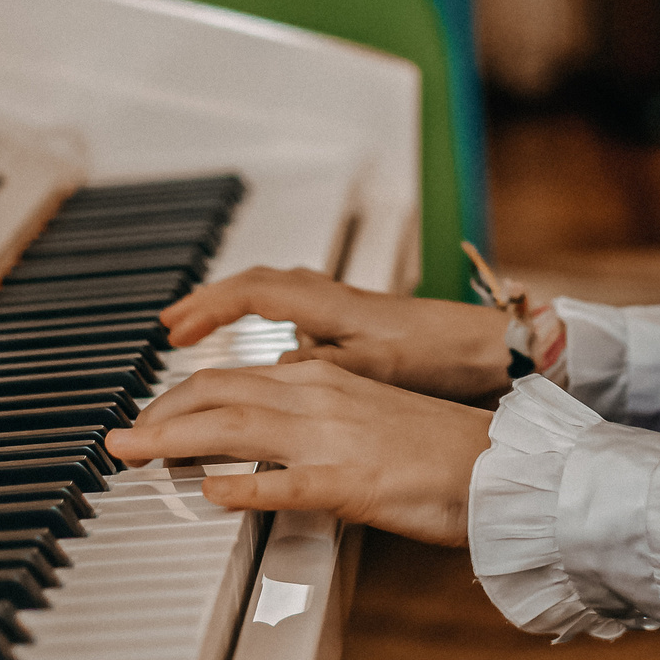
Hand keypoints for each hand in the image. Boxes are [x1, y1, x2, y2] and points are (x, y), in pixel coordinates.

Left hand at [108, 360, 492, 545]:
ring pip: (235, 426)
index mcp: (322, 379)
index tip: (147, 422)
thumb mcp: (363, 417)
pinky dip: (242, 486)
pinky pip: (286, 482)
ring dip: (174, 441)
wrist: (496, 462)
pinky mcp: (351, 482)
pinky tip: (211, 494)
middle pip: (218, 394)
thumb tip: (268, 438)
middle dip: (158, 416)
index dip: (177, 399)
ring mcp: (333, 438)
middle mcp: (319, 397)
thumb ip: (313, 419)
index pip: (230, 379)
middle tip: (120, 443)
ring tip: (135, 456)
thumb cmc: (436, 448)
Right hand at [161, 266, 512, 400]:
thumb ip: (320, 371)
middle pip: (255, 286)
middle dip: (209, 303)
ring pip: (275, 295)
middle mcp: (332, 299)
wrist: (487, 349)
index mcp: (330, 304)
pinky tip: (265, 353)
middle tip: (172, 326)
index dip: (209, 309)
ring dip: (235, 308)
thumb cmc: (439, 356)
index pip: (252, 292)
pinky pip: (297, 312)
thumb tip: (274, 373)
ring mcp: (344, 309)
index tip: (176, 330)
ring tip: (201, 333)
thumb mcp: (373, 371)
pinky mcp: (357, 325)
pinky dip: (267, 321)